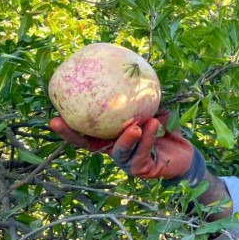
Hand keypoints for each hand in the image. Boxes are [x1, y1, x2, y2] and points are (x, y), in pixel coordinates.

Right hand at [49, 111, 205, 185]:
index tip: (53, 118)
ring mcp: (127, 162)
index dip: (68, 129)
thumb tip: (134, 69)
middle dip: (75, 136)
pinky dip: (149, 138)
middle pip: (90, 146)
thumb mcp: (154, 111)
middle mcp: (114, 150)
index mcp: (111, 137)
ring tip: (135, 125)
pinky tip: (155, 124)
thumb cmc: (165, 130)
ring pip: (120, 150)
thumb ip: (142, 99)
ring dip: (128, 136)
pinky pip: (142, 153)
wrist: (185, 154)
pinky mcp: (142, 169)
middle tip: (66, 122)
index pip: (85, 134)